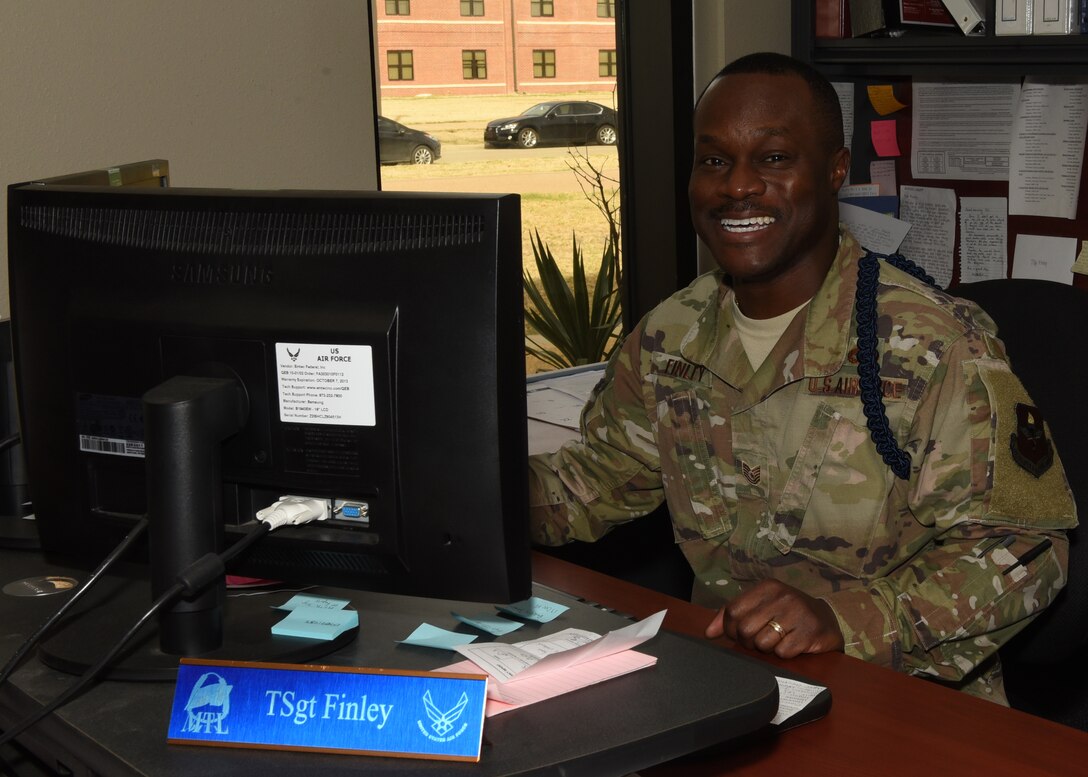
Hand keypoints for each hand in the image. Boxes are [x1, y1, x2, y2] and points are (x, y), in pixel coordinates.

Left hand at [704, 579, 844, 657]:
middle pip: (745, 629)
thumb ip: (731, 615)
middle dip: (748, 641)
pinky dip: (783, 654)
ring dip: (766, 648)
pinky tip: (791, 644)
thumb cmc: (786, 613)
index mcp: (767, 587)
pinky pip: (782, 653)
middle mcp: (782, 596)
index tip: (737, 634)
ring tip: (777, 640)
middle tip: (759, 640)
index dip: (730, 628)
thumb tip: (709, 633)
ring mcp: (797, 614)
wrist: (826, 620)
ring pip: (762, 643)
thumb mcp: (760, 606)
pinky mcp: (809, 633)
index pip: (733, 610)